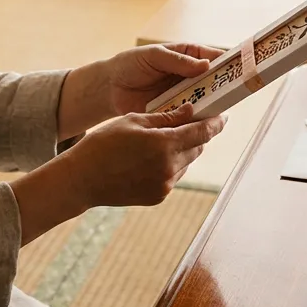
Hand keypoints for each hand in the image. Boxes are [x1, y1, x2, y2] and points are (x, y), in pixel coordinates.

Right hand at [63, 103, 225, 206]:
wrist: (82, 180)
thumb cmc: (103, 144)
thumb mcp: (133, 121)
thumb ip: (165, 117)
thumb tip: (190, 111)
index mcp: (164, 144)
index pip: (202, 132)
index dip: (216, 124)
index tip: (223, 117)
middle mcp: (170, 167)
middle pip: (197, 148)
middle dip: (197, 135)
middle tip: (190, 124)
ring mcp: (165, 185)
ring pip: (186, 163)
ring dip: (182, 151)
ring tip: (163, 141)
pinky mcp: (158, 196)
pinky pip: (173, 176)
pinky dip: (170, 165)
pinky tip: (150, 159)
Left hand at [104, 43, 223, 115]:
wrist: (110, 88)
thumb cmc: (131, 64)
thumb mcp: (153, 56)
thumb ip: (178, 60)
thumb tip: (205, 65)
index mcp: (188, 57)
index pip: (214, 58)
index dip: (228, 62)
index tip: (240, 68)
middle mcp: (190, 77)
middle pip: (214, 82)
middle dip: (224, 87)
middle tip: (233, 93)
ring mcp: (184, 96)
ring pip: (206, 101)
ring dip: (212, 106)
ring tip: (220, 110)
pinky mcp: (175, 113)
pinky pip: (190, 117)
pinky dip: (196, 121)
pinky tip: (202, 124)